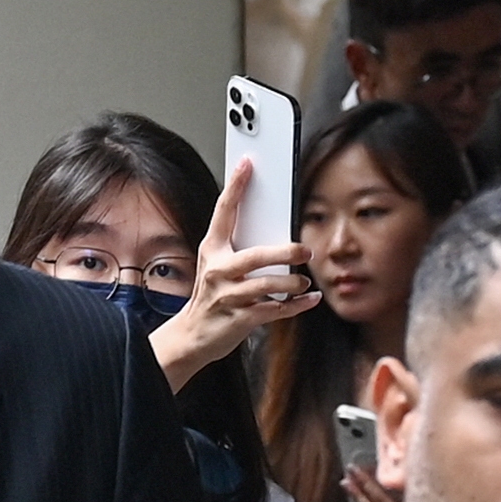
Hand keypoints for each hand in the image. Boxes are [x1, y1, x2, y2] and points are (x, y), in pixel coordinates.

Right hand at [152, 157, 319, 390]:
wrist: (191, 336)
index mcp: (212, 251)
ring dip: (292, 284)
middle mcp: (218, 271)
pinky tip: (309, 299)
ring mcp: (228, 296)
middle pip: (256, 256)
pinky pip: (275, 310)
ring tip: (302, 282)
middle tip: (304, 251)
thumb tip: (273, 230)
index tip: (247, 165)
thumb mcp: (215, 267)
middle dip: (284, 253)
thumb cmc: (210, 297)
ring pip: (268, 286)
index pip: (223, 213)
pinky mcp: (239, 318)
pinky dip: (297, 305)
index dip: (235, 187)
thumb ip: (237, 248)